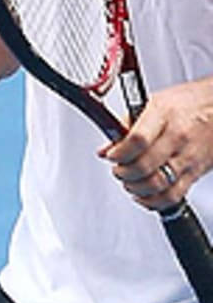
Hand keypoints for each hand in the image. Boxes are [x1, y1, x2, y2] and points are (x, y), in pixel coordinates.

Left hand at [100, 78, 212, 210]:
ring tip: (129, 181)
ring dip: (136, 187)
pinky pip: (174, 195)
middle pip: (145, 166)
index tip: (111, 155)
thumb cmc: (188, 102)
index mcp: (164, 115)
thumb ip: (126, 124)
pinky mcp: (197, 172)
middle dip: (124, 172)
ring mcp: (189, 157)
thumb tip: (106, 148)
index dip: (119, 153)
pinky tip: (144, 194)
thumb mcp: (154, 102)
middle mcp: (178, 138)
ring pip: (158, 184)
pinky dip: (154, 201)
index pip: (137, 140)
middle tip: (118, 169)